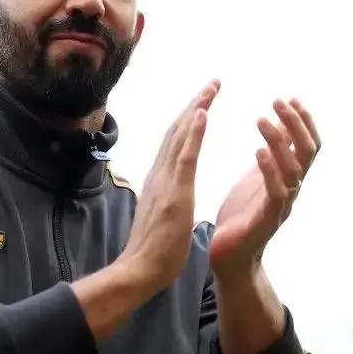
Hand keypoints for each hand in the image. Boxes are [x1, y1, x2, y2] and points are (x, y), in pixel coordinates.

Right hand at [118, 80, 220, 291]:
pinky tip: (203, 114)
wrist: (140, 269)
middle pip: (177, 131)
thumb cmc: (154, 251)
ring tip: (211, 89)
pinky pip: (185, 156)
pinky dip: (194, 132)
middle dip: (195, 105)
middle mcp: (160, 173)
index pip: (175, 142)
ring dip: (196, 109)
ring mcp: (165, 181)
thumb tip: (169, 196)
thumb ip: (166, 200)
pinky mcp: (173, 192)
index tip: (204, 102)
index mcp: (160, 180)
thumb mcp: (163, 216)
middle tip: (212, 84)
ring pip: (180, 136)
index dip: (190, 120)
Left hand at [210, 97, 320, 278]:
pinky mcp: (267, 220)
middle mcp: (292, 190)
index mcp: (289, 178)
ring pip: (294, 169)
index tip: (291, 98)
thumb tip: (280, 123)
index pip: (308, 145)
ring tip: (261, 119)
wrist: (230, 257)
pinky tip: (258, 152)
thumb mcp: (258, 176)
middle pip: (308, 152)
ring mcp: (282, 206)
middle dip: (296, 124)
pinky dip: (269, 170)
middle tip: (278, 102)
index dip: (304, 122)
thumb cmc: (242, 215)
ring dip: (280, 142)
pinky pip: (276, 192)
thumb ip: (273, 153)